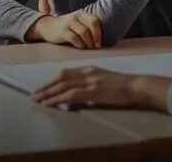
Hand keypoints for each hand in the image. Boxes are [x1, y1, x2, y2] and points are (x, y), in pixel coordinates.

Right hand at [31, 11, 101, 48]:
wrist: (48, 27)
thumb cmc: (67, 28)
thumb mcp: (78, 23)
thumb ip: (88, 26)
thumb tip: (103, 39)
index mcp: (81, 13)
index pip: (95, 21)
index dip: (99, 33)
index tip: (100, 43)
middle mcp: (75, 16)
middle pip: (91, 26)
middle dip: (95, 38)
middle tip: (96, 47)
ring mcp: (68, 23)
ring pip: (84, 33)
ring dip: (88, 43)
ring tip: (88, 49)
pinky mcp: (62, 31)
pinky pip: (75, 38)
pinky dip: (80, 45)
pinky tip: (80, 48)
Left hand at [32, 66, 169, 110]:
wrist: (137, 86)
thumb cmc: (125, 86)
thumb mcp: (106, 79)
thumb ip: (93, 81)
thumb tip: (83, 90)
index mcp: (90, 68)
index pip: (66, 72)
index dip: (53, 79)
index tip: (43, 86)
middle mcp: (87, 72)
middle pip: (60, 77)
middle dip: (46, 86)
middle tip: (34, 94)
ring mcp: (89, 81)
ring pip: (62, 86)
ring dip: (47, 93)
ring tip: (37, 100)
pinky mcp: (92, 91)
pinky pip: (69, 95)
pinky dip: (56, 99)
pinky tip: (49, 103)